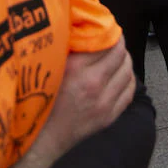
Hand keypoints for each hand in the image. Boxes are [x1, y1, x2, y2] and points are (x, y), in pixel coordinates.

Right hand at [11, 40, 134, 167]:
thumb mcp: (48, 69)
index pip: (106, 43)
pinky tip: (121, 75)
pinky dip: (128, 79)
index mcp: (76, 70)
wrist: (41, 139)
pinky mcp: (109, 116)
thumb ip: (65, 50)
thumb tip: (80, 31)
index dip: (109, 32)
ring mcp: (104, 103)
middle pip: (120, 56)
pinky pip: (129, 92)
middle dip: (120, 44)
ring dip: (125, 61)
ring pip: (128, 72)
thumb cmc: (38, 101)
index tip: (106, 28)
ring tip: (118, 56)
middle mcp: (93, 84)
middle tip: (114, 39)